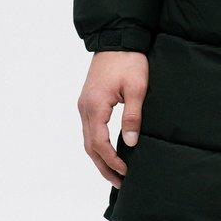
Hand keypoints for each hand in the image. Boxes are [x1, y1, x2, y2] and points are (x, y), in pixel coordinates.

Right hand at [77, 50, 148, 187]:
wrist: (117, 37)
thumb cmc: (128, 60)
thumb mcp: (136, 87)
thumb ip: (132, 115)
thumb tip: (130, 143)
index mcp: (95, 107)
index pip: (99, 144)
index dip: (112, 161)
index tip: (125, 172)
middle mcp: (85, 108)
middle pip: (90, 146)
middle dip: (103, 166)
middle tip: (119, 182)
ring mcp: (84, 104)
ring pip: (88, 139)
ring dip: (99, 157)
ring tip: (114, 172)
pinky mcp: (88, 100)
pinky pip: (90, 129)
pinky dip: (97, 144)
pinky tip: (107, 150)